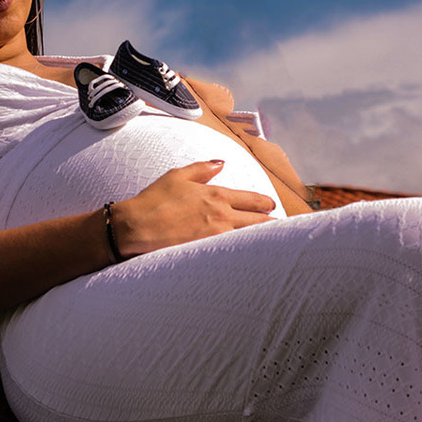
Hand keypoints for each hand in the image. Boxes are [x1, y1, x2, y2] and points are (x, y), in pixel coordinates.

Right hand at [111, 160, 276, 256]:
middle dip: (273, 223)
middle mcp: (222, 215)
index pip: (252, 199)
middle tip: (284, 226)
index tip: (272, 206)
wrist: (137, 227)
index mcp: (216, 195)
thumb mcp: (177, 176)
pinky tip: (254, 258)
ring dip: (265, 239)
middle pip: (258, 220)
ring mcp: (217, 236)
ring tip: (277, 243)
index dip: (265, 203)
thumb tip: (221, 163)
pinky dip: (247, 253)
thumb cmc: (153, 200)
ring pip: (251, 238)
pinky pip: (236, 252)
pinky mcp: (209, 252)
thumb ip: (202, 168)